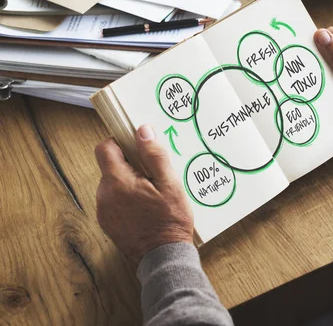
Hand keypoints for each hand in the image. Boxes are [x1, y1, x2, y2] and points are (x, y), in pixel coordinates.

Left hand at [95, 124, 193, 267]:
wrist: (163, 258)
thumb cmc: (170, 221)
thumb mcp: (170, 184)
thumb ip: (154, 155)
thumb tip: (142, 131)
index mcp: (117, 182)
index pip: (104, 148)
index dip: (120, 142)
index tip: (137, 146)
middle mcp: (104, 195)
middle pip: (111, 167)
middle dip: (130, 165)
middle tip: (154, 175)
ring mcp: (104, 211)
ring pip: (113, 184)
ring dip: (129, 183)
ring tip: (153, 195)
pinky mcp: (108, 223)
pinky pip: (114, 201)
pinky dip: (127, 199)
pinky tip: (146, 208)